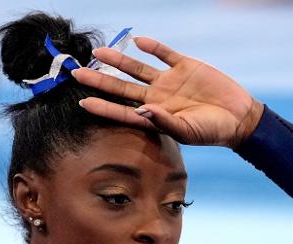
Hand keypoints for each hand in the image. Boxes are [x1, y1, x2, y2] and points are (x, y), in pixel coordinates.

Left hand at [72, 37, 264, 148]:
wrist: (237, 118)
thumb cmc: (211, 131)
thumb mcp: (187, 131)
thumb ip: (164, 122)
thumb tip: (142, 110)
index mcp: (154, 116)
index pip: (121, 111)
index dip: (102, 107)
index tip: (81, 102)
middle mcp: (156, 98)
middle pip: (122, 88)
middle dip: (100, 81)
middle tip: (77, 73)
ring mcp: (169, 82)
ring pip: (138, 69)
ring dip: (119, 61)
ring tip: (99, 52)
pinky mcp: (185, 66)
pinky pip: (165, 54)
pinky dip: (153, 47)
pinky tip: (138, 41)